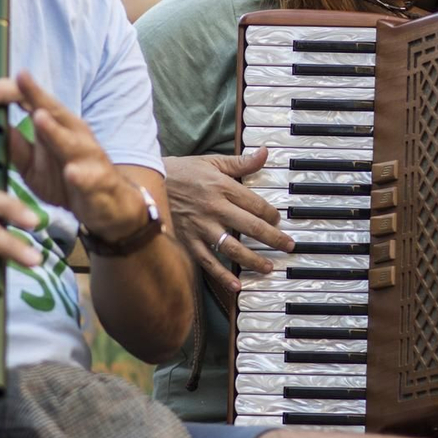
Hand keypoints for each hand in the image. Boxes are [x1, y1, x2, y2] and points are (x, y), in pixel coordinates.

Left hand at [0, 71, 150, 236]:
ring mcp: (88, 155)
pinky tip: (71, 173)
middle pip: (51, 108)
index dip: (0, 95)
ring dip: (54, 130)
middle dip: (32, 94)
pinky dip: (81, 175)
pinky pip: (89, 177)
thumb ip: (13, 145)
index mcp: (54, 124)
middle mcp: (72, 132)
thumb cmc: (66, 179)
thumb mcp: (32, 164)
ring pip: (71, 140)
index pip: (26, 99)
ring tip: (39, 118)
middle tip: (16, 81)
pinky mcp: (99, 180)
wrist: (106, 206)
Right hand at [167, 148, 294, 292]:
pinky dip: (222, 276)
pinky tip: (237, 285)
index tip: (278, 220)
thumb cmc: (181, 172)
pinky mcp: (188, 242)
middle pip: (251, 227)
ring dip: (254, 260)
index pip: (256, 204)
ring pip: (233, 248)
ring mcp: (201, 228)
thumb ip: (240, 162)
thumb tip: (264, 152)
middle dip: (274, 238)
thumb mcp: (212, 162)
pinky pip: (208, 262)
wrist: (147, 182)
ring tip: (268, 267)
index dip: (271, 214)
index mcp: (222, 187)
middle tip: (289, 246)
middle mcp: (214, 209)